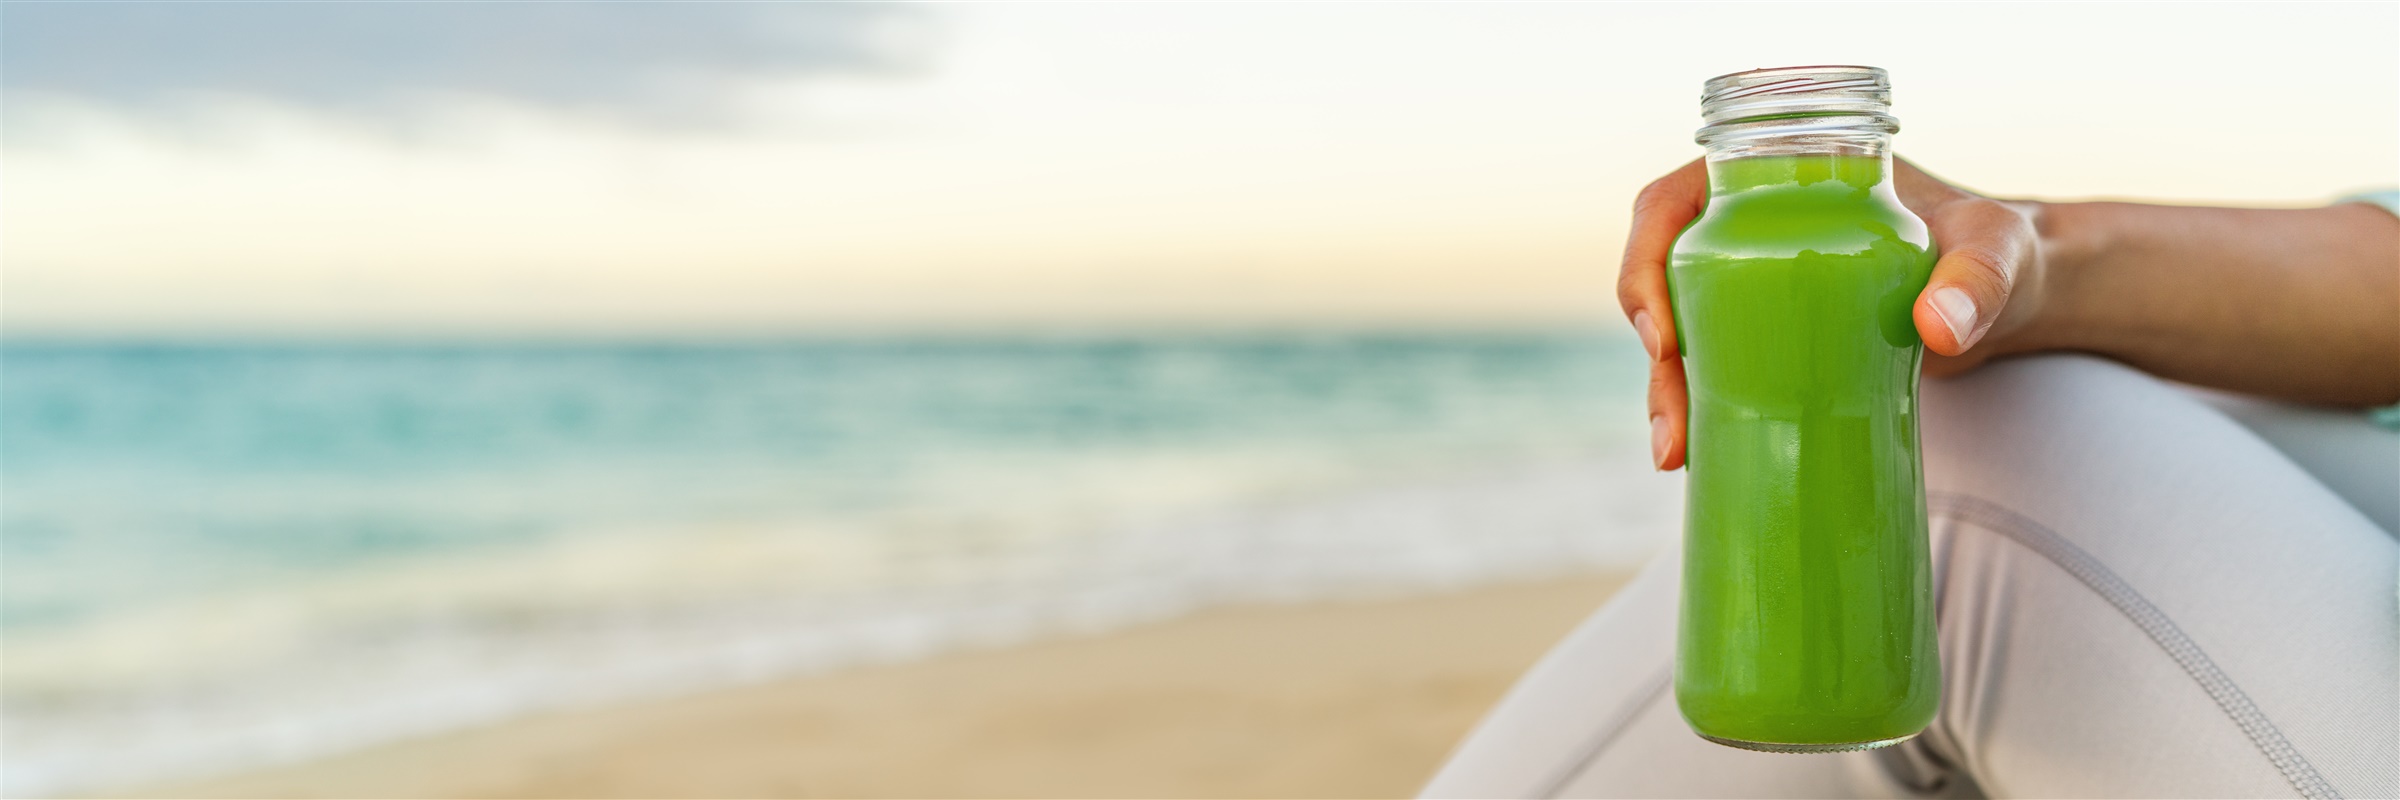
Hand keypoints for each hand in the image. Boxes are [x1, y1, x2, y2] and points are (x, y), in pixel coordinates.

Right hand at [1618, 157, 2052, 470]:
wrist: (2020, 297)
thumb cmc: (2005, 251)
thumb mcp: (1996, 253)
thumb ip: (1978, 279)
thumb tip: (1940, 330)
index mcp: (1781, 178)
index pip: (1672, 201)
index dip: (1645, 259)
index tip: (1662, 334)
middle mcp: (1756, 229)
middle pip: (1664, 278)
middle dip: (1654, 355)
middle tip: (1672, 423)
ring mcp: (1760, 286)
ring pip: (1679, 331)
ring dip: (1665, 392)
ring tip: (1675, 455)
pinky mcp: (1773, 338)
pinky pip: (1712, 365)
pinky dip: (1696, 408)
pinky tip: (1694, 455)